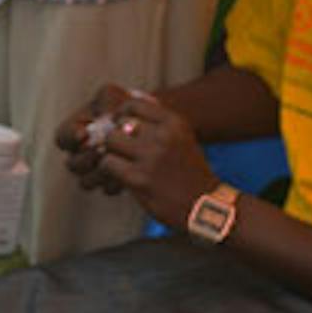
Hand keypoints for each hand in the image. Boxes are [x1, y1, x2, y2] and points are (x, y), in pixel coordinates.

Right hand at [53, 82, 137, 184]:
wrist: (147, 120)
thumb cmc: (125, 104)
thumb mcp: (112, 95)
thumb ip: (103, 104)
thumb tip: (99, 122)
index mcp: (74, 131)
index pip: (61, 138)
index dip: (69, 138)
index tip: (83, 133)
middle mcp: (80, 154)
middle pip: (73, 164)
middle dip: (86, 158)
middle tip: (101, 150)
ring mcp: (95, 170)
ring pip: (86, 181)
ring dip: (100, 172)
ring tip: (115, 161)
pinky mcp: (112, 181)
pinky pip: (107, 189)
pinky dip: (117, 180)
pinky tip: (129, 169)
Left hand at [80, 91, 217, 228]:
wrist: (205, 207)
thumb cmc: (189, 174)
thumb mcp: (181, 140)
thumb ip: (158, 126)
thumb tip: (123, 114)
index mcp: (174, 123)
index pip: (134, 105)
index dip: (121, 114)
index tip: (118, 126)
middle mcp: (164, 136)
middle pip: (119, 123)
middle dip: (115, 136)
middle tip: (116, 150)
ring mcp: (151, 157)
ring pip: (110, 140)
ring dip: (109, 152)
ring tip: (116, 163)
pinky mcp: (139, 178)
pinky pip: (108, 163)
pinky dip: (107, 170)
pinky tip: (116, 177)